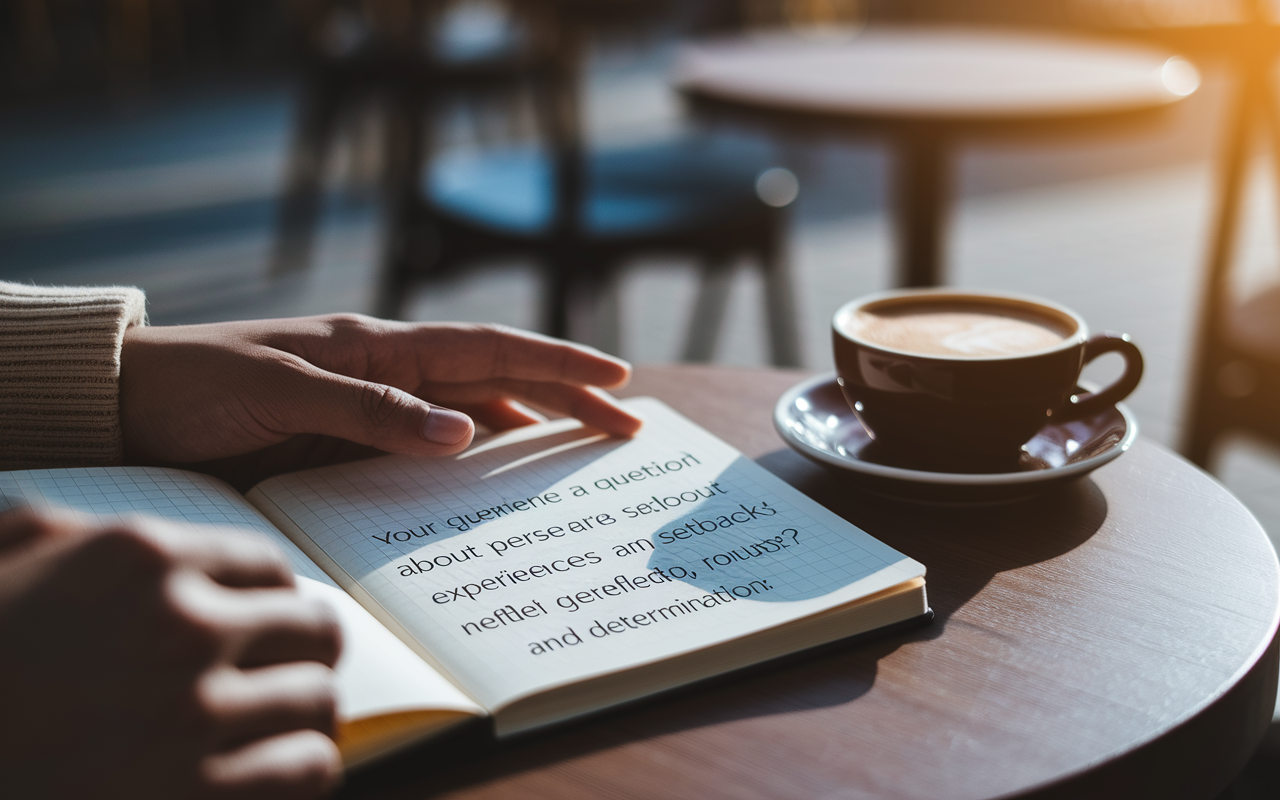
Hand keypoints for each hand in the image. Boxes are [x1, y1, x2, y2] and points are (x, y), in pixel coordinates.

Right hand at [0, 506, 341, 799]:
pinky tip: (270, 775)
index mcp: (136, 557)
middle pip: (312, 627)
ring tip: (279, 731)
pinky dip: (302, 771)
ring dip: (305, 717)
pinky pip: (309, 769)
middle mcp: (178, 623)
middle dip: (306, 654)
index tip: (273, 624)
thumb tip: (111, 534)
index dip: (278, 599)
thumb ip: (63, 535)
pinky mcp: (199, 795)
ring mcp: (190, 713)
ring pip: (320, 700)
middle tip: (289, 677)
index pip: (269, 564)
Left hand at [119, 316, 641, 479]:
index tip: (618, 376)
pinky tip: (499, 469)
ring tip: (585, 445)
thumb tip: (466, 432)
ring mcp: (372, 406)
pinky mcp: (351, 441)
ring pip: (473, 412)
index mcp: (377, 344)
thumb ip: (370, 410)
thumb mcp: (278, 392)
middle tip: (628, 423)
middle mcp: (386, 371)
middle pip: (497, 379)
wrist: (127, 405)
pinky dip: (474, 454)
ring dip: (531, 424)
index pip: (488, 347)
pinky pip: (430, 447)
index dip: (557, 360)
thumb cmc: (196, 386)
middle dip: (566, 395)